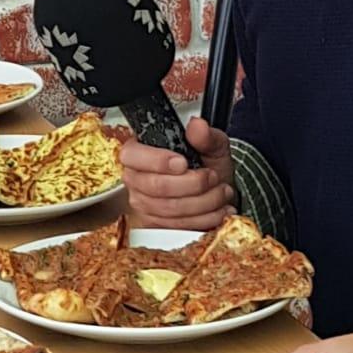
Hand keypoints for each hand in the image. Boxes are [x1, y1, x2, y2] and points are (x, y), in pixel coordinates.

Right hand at [120, 116, 234, 229]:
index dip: (157, 161)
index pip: (132, 155)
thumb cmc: (207, 167)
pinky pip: (177, 226)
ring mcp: (142, 203)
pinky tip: (218, 209)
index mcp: (139, 152)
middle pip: (155, 186)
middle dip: (193, 184)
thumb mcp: (212, 146)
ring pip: (170, 208)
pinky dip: (205, 218)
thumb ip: (206, 136)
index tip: (183, 163)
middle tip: (212, 177)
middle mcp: (135, 178)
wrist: (216, 192)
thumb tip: (197, 126)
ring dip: (205, 201)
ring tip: (221, 192)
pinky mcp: (154, 224)